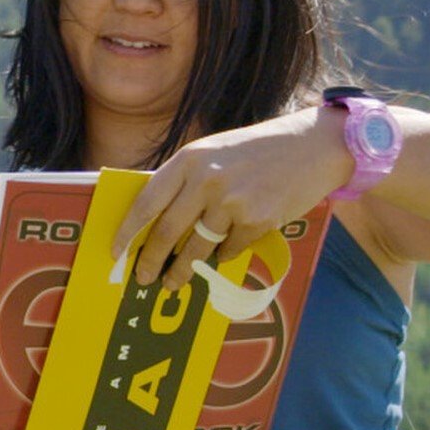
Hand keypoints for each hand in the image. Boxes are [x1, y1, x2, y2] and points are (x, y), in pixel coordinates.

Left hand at [112, 107, 356, 286]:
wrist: (312, 146)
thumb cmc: (258, 151)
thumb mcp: (214, 154)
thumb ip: (186, 181)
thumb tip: (155, 223)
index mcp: (189, 159)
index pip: (147, 201)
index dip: (129, 231)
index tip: (117, 252)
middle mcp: (207, 179)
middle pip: (168, 231)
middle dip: (152, 261)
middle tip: (144, 279)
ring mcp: (232, 201)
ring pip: (197, 248)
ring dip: (183, 271)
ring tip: (175, 282)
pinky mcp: (257, 221)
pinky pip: (229, 250)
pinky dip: (224, 255)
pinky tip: (227, 248)